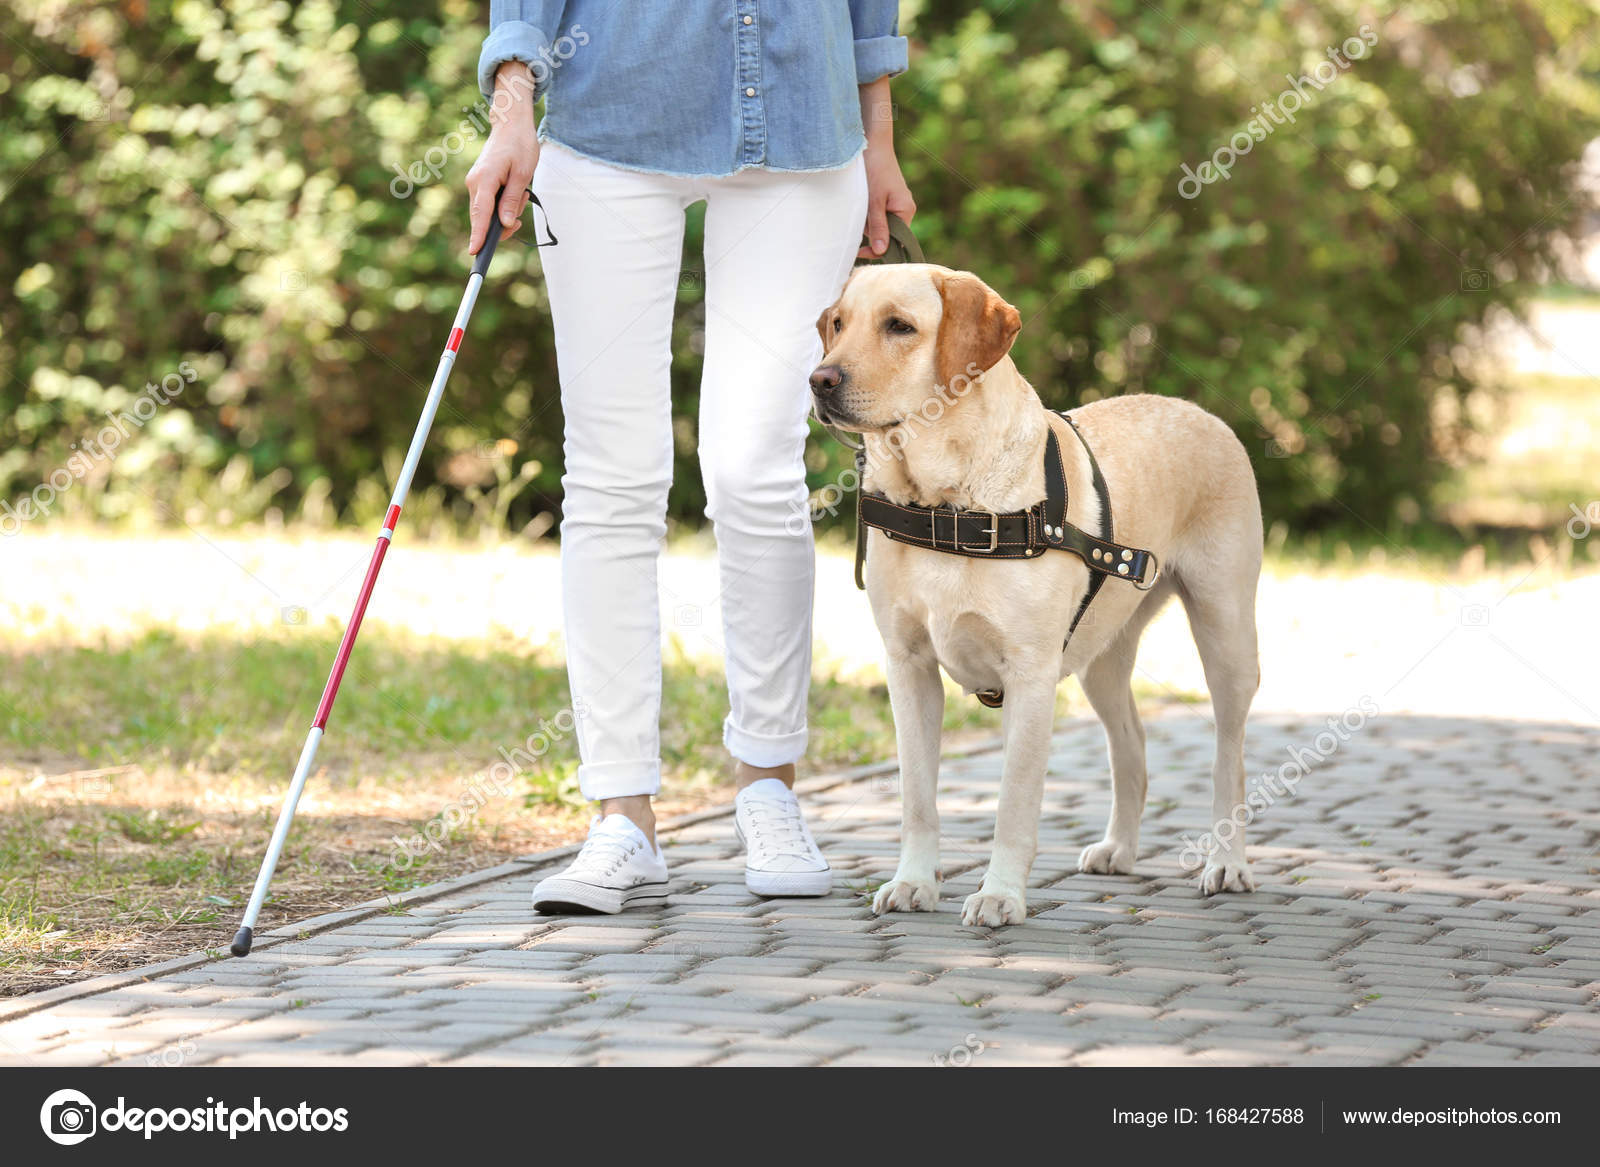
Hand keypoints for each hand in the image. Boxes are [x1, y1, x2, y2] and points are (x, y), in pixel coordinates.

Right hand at [465, 62, 539, 254]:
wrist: (510, 124)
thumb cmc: (520, 145)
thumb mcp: (523, 174)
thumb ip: (513, 200)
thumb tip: (505, 224)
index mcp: (485, 180)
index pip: (481, 214)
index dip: (479, 235)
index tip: (475, 252)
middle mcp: (475, 183)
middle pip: (483, 218)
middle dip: (502, 224)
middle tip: (521, 213)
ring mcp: (475, 183)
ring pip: (487, 213)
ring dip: (506, 212)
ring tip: (522, 193)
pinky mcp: (479, 184)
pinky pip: (489, 204)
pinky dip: (503, 205)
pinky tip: (516, 193)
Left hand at [858, 123, 915, 257]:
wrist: (873, 142)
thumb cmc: (875, 169)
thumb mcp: (874, 201)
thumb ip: (878, 227)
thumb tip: (881, 251)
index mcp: (906, 211)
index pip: (896, 241)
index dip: (878, 249)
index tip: (859, 252)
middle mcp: (904, 209)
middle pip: (887, 234)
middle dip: (871, 230)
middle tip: (861, 214)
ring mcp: (896, 203)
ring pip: (879, 224)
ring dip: (867, 220)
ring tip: (862, 201)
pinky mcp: (887, 198)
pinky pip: (877, 214)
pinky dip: (867, 211)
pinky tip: (863, 199)